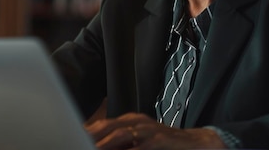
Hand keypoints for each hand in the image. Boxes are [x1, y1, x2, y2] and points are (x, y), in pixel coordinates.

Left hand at [85, 112, 226, 149]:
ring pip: (121, 134)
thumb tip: (100, 146)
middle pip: (108, 126)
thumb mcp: (140, 142)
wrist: (195, 144)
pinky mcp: (158, 140)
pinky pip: (139, 146)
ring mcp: (148, 130)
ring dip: (105, 142)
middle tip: (76, 140)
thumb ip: (122, 144)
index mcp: (130, 121)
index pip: (103, 125)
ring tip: (91, 147)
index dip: (88, 131)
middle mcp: (137, 122)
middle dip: (91, 135)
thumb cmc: (164, 144)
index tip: (73, 135)